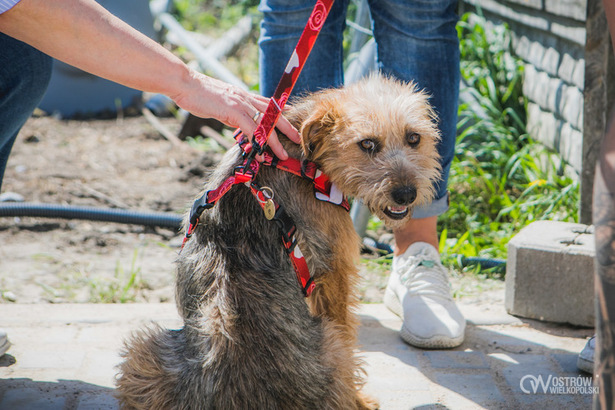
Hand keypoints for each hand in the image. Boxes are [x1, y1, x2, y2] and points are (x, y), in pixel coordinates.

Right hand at [172, 72, 300, 159]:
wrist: (185, 83)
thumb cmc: (198, 93)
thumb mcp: (220, 102)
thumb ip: (231, 112)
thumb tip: (236, 122)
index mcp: (243, 95)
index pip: (267, 102)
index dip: (280, 110)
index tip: (291, 115)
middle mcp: (245, 98)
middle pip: (272, 114)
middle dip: (287, 128)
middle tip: (297, 139)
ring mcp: (240, 104)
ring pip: (264, 124)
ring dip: (275, 141)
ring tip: (282, 154)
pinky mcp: (232, 111)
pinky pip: (250, 129)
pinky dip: (257, 141)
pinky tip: (260, 152)